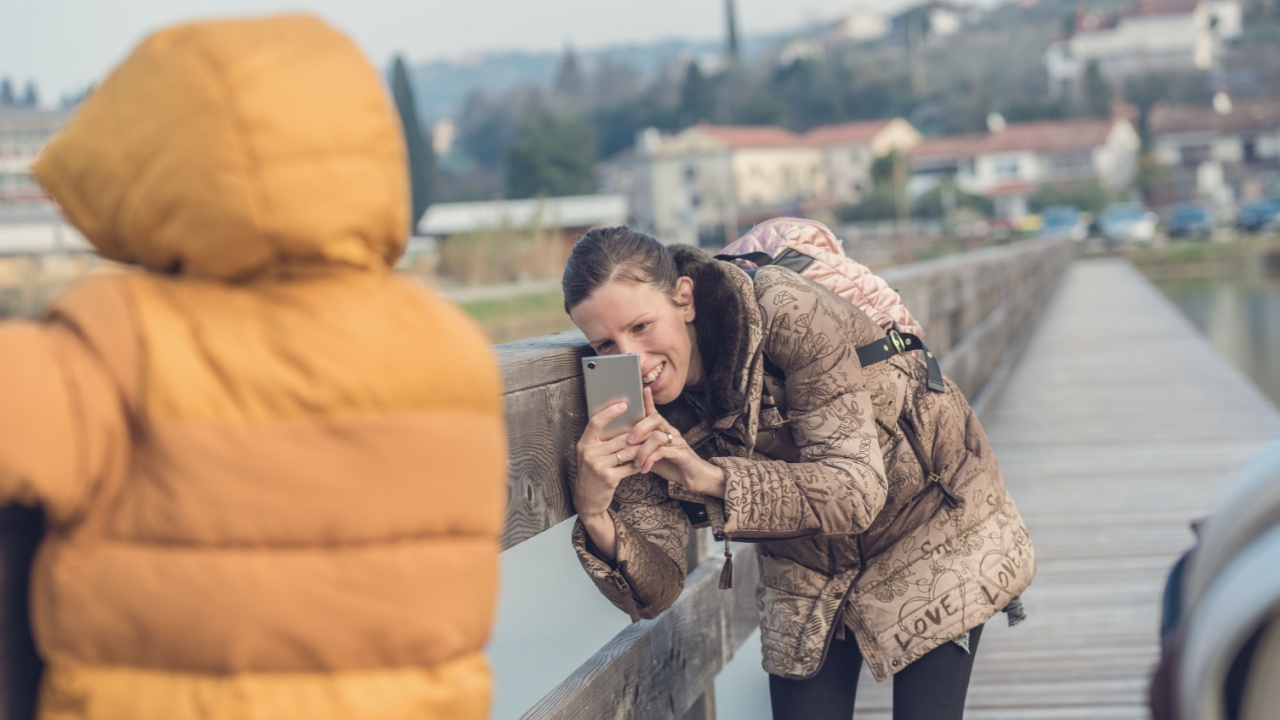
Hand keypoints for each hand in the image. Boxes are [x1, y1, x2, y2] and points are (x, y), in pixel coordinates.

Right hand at [573, 400, 642, 519]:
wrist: (587, 499)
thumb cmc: (591, 472)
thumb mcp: (590, 454)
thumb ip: (601, 441)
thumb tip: (623, 423)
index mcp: (584, 444)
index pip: (595, 422)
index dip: (609, 412)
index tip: (623, 404)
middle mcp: (589, 453)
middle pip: (619, 438)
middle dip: (638, 434)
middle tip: (652, 427)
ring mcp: (599, 466)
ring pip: (628, 452)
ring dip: (642, 448)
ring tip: (653, 442)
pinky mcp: (609, 478)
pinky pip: (630, 467)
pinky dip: (640, 464)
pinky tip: (646, 461)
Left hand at [628, 387, 725, 497]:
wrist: (694, 478)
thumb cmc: (671, 464)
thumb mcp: (653, 454)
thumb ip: (640, 447)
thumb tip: (621, 444)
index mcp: (664, 429)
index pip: (654, 412)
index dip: (649, 400)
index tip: (643, 389)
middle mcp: (671, 432)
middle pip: (655, 420)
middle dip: (639, 428)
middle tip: (629, 440)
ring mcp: (677, 442)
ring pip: (657, 436)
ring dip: (643, 450)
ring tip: (636, 462)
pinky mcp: (681, 454)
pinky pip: (662, 452)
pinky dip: (650, 460)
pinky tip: (644, 469)